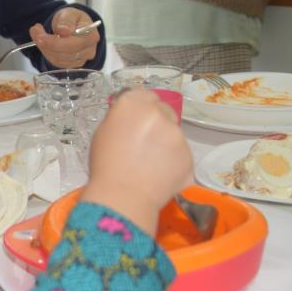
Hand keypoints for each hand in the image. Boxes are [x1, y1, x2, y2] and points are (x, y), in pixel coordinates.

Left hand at [29, 7, 98, 68]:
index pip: (73, 44)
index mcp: (91, 36)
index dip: (54, 42)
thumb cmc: (73, 19)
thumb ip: (66, 20)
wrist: (73, 25)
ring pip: (58, 59)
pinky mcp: (72, 64)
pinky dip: (46, 53)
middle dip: (47, 45)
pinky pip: (56, 62)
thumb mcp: (69, 13)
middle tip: (35, 32)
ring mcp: (81, 59)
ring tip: (38, 34)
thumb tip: (64, 31)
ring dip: (44, 48)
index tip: (40, 35)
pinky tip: (44, 43)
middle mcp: (89, 51)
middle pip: (65, 54)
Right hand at [80, 89, 191, 234]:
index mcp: (132, 105)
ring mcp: (177, 134)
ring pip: (174, 133)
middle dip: (157, 122)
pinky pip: (181, 155)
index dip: (139, 108)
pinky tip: (159, 176)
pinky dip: (173, 163)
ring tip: (151, 166)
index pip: (142, 94)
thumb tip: (130, 118)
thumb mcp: (102, 134)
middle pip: (163, 110)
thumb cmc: (105, 166)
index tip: (135, 121)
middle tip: (144, 144)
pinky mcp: (189, 155)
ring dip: (166, 144)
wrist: (123, 196)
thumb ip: (119, 119)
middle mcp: (158, 113)